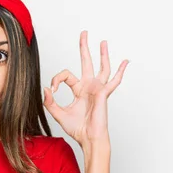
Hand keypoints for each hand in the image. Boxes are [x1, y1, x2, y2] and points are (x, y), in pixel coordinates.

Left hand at [43, 30, 128, 146]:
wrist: (88, 138)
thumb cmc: (77, 129)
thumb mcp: (58, 114)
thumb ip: (50, 102)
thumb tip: (46, 88)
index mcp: (78, 90)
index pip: (66, 75)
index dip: (57, 79)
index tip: (53, 88)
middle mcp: (89, 87)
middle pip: (86, 62)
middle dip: (84, 47)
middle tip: (84, 33)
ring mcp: (97, 89)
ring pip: (102, 67)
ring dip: (103, 54)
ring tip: (102, 42)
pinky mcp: (103, 94)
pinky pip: (114, 81)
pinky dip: (120, 71)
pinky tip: (125, 62)